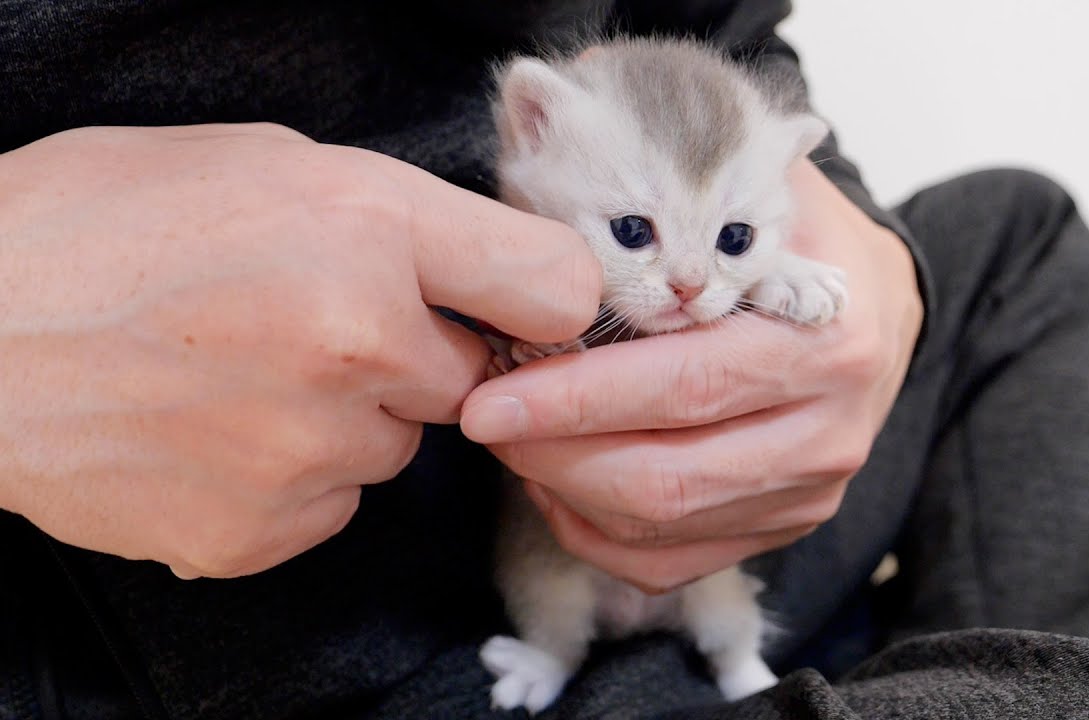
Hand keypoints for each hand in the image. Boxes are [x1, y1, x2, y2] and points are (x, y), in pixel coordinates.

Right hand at [0, 124, 599, 578]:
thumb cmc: (103, 222)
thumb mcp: (266, 162)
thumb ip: (399, 222)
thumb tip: (485, 281)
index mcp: (370, 225)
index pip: (556, 286)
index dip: (538, 300)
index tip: (508, 309)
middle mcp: (359, 342)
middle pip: (471, 380)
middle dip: (416, 357)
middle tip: (317, 325)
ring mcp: (310, 448)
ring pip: (396, 447)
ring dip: (350, 418)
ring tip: (244, 374)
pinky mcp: (261, 530)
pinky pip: (331, 504)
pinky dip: (291, 477)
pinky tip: (213, 428)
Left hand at [460, 161, 921, 591]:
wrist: (875, 309)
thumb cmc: (793, 240)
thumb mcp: (754, 183)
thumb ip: (673, 165)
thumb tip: (554, 108)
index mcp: (826, 337)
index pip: (683, 384)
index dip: (576, 397)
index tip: (488, 394)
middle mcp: (829, 429)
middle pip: (667, 472)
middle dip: (555, 453)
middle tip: (483, 421)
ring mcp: (810, 490)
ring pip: (663, 526)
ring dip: (566, 491)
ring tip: (514, 442)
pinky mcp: (782, 526)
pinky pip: (670, 560)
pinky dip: (597, 533)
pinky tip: (560, 486)